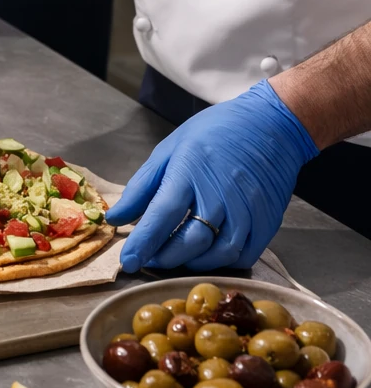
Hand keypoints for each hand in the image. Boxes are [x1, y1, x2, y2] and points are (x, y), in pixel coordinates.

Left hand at [108, 81, 317, 273]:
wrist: (271, 124)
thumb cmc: (214, 133)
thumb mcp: (170, 149)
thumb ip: (142, 186)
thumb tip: (116, 219)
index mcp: (191, 171)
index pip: (162, 216)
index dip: (143, 243)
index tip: (127, 262)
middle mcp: (221, 193)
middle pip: (192, 241)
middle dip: (166, 257)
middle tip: (151, 260)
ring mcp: (248, 209)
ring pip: (219, 254)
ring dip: (193, 263)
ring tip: (176, 258)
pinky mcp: (268, 220)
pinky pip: (245, 255)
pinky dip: (223, 263)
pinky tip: (208, 256)